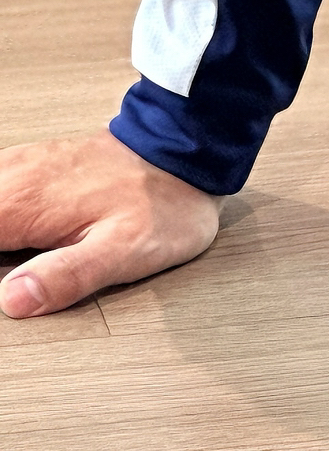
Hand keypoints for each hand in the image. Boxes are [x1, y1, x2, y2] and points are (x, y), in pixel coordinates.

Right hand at [0, 130, 219, 317]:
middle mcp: (15, 178)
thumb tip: (13, 301)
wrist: (188, 148)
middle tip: (3, 272)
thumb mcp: (124, 250)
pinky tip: (9, 239)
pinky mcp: (34, 166)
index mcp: (23, 203)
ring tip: (5, 263)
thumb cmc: (163, 201)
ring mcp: (23, 167)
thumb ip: (67, 276)